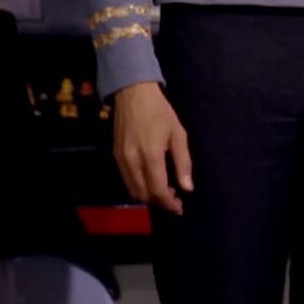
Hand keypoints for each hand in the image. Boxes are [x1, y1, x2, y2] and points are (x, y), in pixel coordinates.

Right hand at [112, 81, 192, 214]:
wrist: (133, 95)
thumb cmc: (160, 112)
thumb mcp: (178, 133)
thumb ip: (183, 162)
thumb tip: (187, 188)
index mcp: (151, 155)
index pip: (158, 190)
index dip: (169, 203)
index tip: (179, 208)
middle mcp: (133, 161)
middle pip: (144, 194)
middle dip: (159, 202)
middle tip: (174, 199)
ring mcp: (121, 160)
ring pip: (133, 190)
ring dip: (148, 196)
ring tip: (165, 191)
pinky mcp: (115, 157)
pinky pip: (127, 180)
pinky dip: (139, 186)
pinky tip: (151, 180)